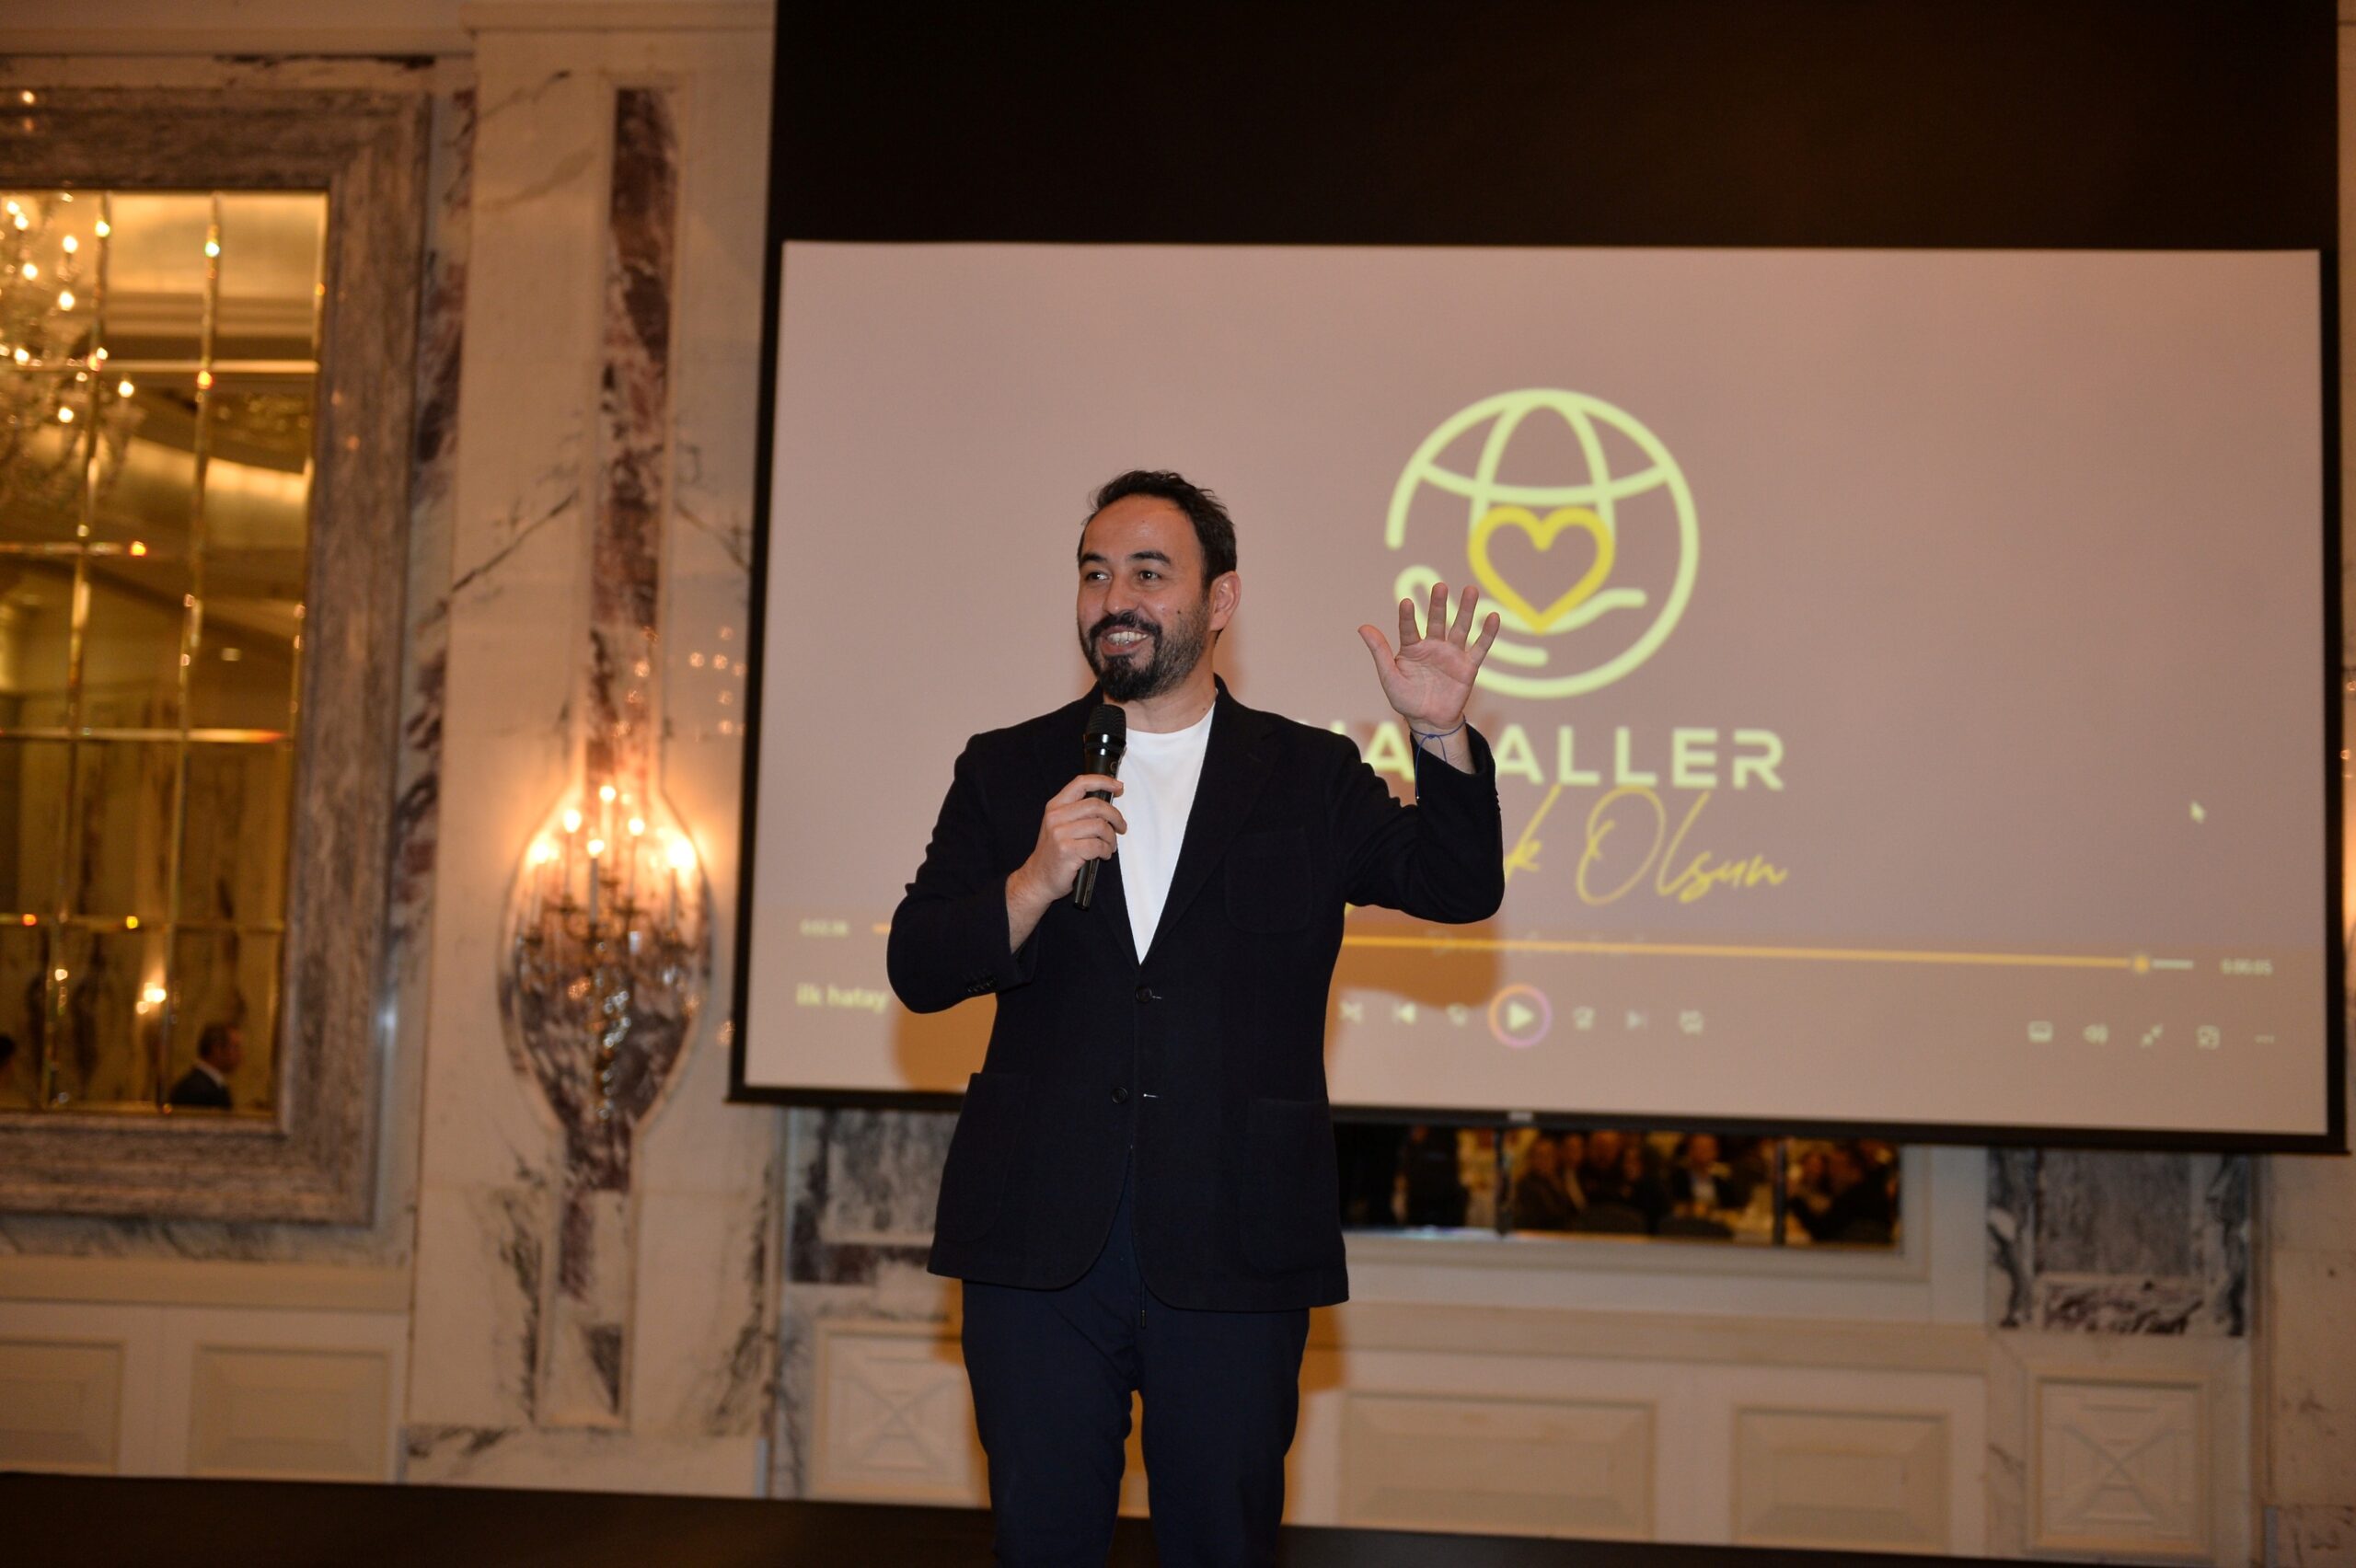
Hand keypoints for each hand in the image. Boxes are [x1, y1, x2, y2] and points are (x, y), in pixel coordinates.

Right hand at [1010, 773, 1125, 910]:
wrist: (1038, 878)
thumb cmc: (1055, 852)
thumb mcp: (1060, 825)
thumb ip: (1078, 811)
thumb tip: (1108, 803)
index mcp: (1055, 806)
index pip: (1081, 783)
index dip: (1103, 781)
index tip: (1119, 786)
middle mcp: (1056, 816)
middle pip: (1096, 805)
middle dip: (1115, 816)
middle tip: (1121, 827)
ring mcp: (1060, 833)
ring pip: (1100, 826)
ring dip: (1111, 838)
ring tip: (1110, 846)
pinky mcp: (1067, 851)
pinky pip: (1098, 845)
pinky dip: (1106, 851)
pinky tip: (1103, 855)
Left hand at [1356, 582, 1499, 731]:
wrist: (1429, 721)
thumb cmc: (1406, 699)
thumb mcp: (1389, 676)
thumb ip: (1379, 652)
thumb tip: (1362, 626)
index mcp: (1412, 648)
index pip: (1409, 628)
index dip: (1407, 617)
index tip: (1406, 603)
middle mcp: (1433, 646)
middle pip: (1437, 621)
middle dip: (1438, 604)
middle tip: (1440, 586)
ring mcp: (1452, 654)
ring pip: (1460, 628)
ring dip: (1466, 609)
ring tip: (1470, 590)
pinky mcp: (1468, 666)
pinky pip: (1479, 647)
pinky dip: (1487, 633)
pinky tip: (1493, 616)